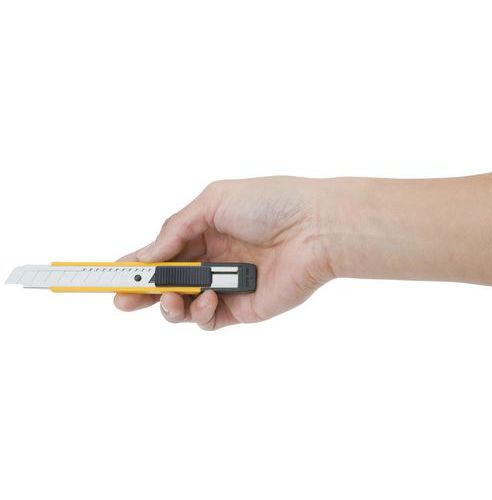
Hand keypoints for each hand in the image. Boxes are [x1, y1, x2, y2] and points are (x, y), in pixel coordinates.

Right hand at [114, 177, 333, 329]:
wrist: (315, 227)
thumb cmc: (269, 204)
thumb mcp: (212, 202)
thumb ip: (175, 230)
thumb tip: (145, 257)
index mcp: (205, 231)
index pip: (163, 251)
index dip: (138, 263)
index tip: (112, 274)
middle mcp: (213, 259)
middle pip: (168, 283)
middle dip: (142, 293)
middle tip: (121, 300)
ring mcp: (227, 286)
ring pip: (184, 306)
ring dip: (168, 305)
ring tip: (169, 297)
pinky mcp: (243, 309)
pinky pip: (209, 319)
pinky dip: (201, 312)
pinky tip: (210, 297)